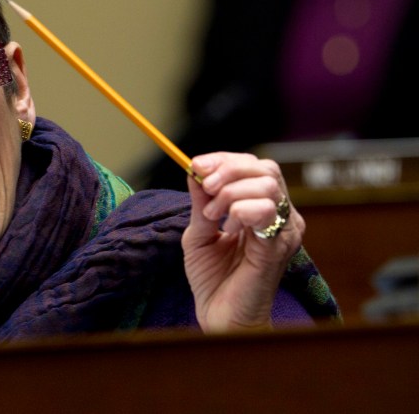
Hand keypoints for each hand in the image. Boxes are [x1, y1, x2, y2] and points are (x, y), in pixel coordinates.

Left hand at [182, 152, 303, 331]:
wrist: (219, 317)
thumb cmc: (212, 279)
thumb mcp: (198, 232)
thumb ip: (200, 202)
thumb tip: (193, 169)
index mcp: (261, 208)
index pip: (252, 166)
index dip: (224, 160)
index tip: (196, 165)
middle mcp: (280, 215)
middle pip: (265, 169)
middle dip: (228, 171)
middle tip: (206, 190)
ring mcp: (284, 231)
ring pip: (267, 184)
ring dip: (231, 192)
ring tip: (213, 215)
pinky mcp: (279, 247)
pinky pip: (266, 212)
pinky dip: (240, 210)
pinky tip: (228, 226)